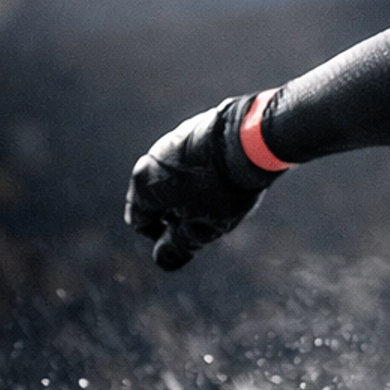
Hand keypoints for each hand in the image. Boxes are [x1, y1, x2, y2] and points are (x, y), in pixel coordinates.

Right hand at [125, 98, 276, 271]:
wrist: (250, 139)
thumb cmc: (223, 188)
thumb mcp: (203, 228)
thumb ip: (179, 246)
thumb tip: (162, 259)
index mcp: (144, 184)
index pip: (138, 221)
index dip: (161, 237)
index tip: (188, 236)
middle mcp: (151, 159)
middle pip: (157, 199)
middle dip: (178, 216)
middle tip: (208, 219)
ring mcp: (171, 141)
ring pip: (174, 179)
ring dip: (191, 195)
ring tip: (221, 197)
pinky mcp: (192, 130)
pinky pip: (190, 162)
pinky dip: (202, 174)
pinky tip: (227, 178)